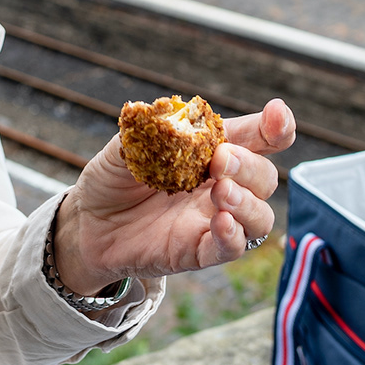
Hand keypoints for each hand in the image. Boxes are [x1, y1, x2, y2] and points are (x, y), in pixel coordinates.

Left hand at [52, 99, 294, 297]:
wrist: (87, 221)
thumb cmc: (113, 178)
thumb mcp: (126, 146)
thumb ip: (152, 128)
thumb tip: (173, 113)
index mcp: (211, 152)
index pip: (258, 138)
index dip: (276, 126)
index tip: (277, 115)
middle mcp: (221, 186)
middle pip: (264, 178)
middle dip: (250, 165)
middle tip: (220, 160)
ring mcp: (213, 220)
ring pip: (260, 217)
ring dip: (249, 202)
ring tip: (221, 191)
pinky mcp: (199, 251)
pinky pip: (233, 248)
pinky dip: (234, 235)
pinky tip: (221, 221)